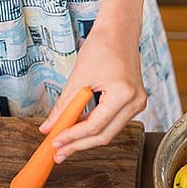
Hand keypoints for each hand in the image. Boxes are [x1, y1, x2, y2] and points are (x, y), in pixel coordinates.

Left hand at [41, 7, 146, 162]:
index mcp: (124, 94)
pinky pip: (113, 122)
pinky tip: (79, 131)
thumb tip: (49, 128)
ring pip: (109, 131)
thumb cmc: (101, 48)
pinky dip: (95, 127)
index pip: (96, 126)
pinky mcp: (134, 104)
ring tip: (65, 143)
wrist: (119, 34)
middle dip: (80, 145)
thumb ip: (63, 106)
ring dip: (86, 138)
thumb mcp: (77, 79)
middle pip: (105, 135)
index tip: (56, 143)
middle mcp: (135, 103)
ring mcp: (138, 105)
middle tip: (59, 153)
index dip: (74, 137)